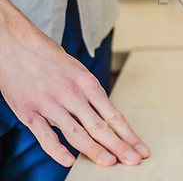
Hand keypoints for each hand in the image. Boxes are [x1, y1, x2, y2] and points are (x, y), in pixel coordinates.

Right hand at [0, 0, 149, 166]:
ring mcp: (50, 104)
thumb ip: (90, 95)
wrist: (17, 45)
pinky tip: (69, 161)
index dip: (128, 134)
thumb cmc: (50, 59)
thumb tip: (104, 117)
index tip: (140, 148)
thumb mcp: (78, 71)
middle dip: (119, 146)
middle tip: (134, 161)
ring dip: (94, 150)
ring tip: (109, 163)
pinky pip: (45, 135)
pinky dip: (57, 150)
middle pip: (100, 127)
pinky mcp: (29, 112)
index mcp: (88, 83)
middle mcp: (72, 94)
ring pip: (76, 133)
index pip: (113, 115)